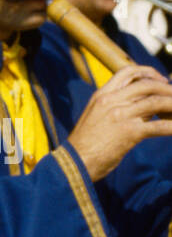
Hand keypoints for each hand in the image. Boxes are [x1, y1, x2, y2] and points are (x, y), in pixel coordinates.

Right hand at [67, 64, 171, 179]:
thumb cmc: (83, 145)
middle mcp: (110, 101)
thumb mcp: (95, 118)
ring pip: (156, 101)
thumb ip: (115, 108)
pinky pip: (158, 126)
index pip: (127, 72)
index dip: (147, 72)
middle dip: (166, 88)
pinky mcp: (129, 132)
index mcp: (101, 96)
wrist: (73, 164)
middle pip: (146, 84)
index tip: (159, 80)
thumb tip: (144, 110)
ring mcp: (120, 115)